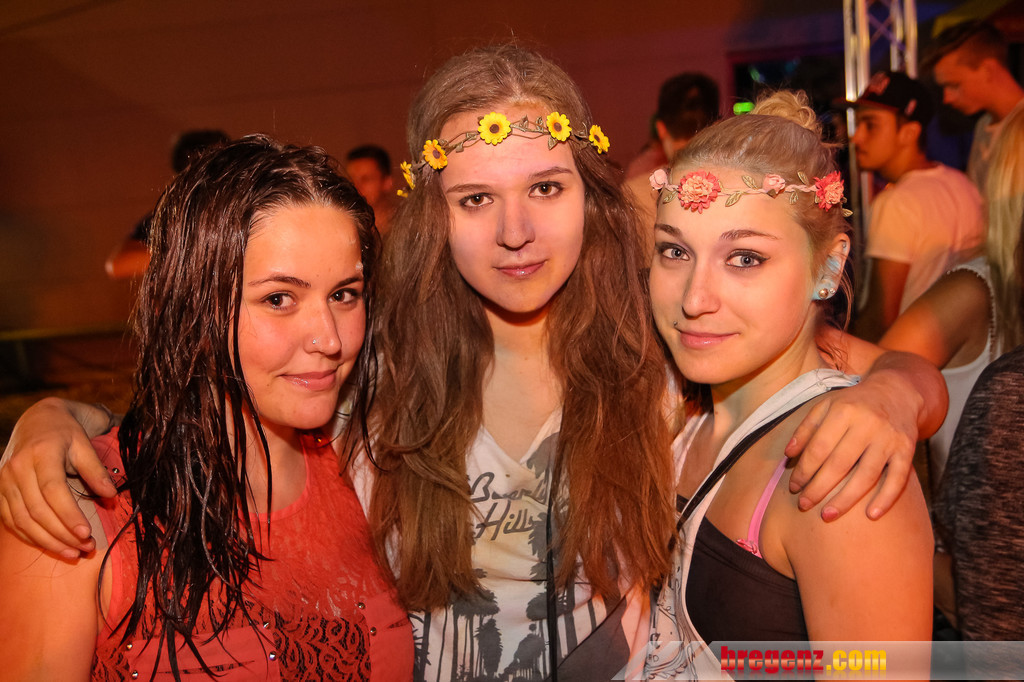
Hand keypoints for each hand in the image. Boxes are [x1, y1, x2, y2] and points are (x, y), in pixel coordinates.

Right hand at [0, 398, 116, 556]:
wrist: (36, 420)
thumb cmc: (65, 432)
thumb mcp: (84, 443)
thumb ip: (96, 470)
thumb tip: (111, 496)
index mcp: (41, 454)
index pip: (53, 491)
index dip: (69, 515)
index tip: (87, 533)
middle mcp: (17, 469)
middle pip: (37, 510)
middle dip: (62, 534)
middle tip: (86, 547)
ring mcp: (4, 481)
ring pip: (23, 520)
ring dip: (48, 541)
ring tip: (74, 552)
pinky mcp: (0, 492)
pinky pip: (12, 521)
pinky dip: (30, 537)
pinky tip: (52, 545)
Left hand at [784, 375, 917, 520]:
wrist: (897, 392)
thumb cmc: (854, 403)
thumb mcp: (827, 406)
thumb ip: (805, 429)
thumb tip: (788, 455)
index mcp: (844, 411)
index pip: (819, 447)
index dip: (804, 470)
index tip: (793, 487)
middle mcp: (867, 424)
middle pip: (839, 464)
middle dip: (819, 488)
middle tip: (803, 505)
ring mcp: (889, 438)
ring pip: (866, 475)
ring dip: (846, 499)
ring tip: (827, 515)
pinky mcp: (907, 450)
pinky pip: (898, 478)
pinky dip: (886, 498)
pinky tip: (871, 515)